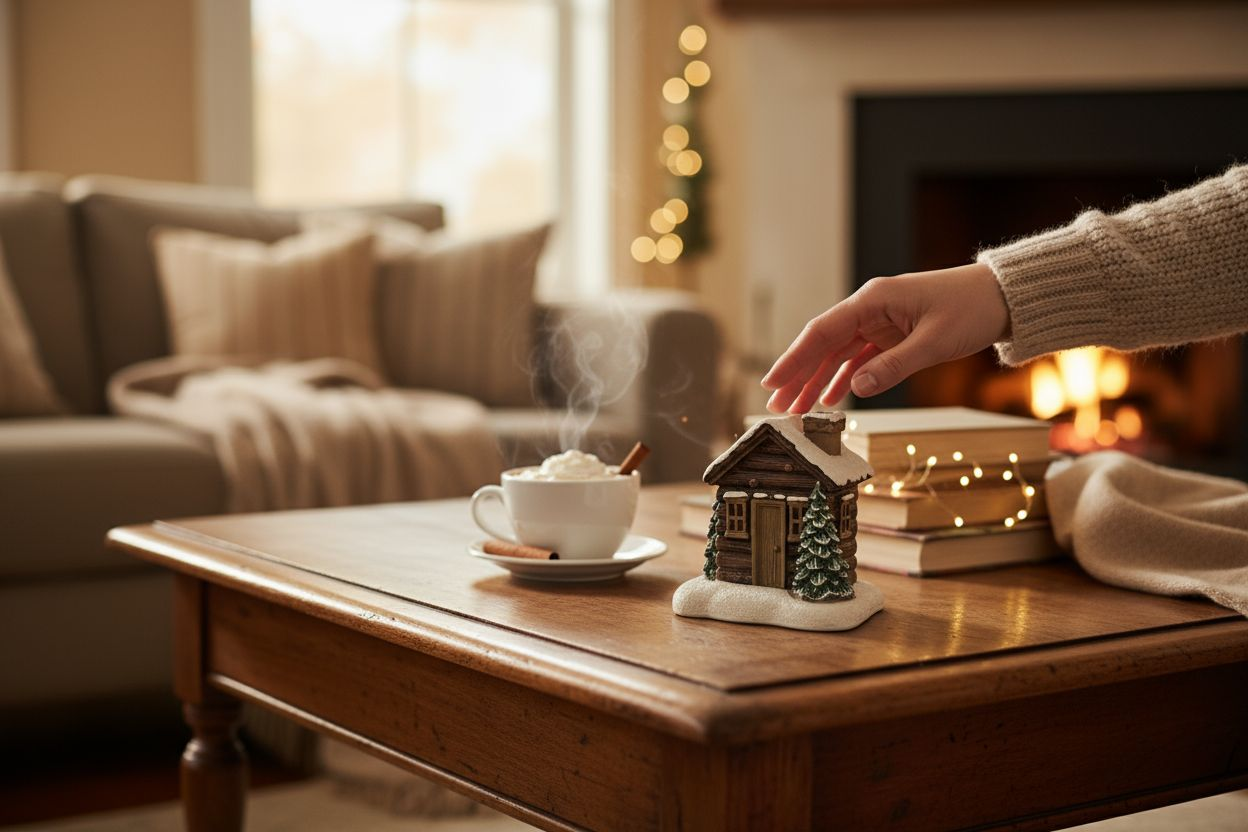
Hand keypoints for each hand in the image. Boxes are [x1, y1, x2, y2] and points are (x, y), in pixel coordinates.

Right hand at [760, 263, 1009, 412]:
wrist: (1003, 296)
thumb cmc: (971, 307)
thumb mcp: (934, 341)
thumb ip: (894, 366)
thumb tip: (857, 388)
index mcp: (873, 300)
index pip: (822, 331)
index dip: (794, 358)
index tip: (772, 381)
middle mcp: (870, 309)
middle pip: (823, 345)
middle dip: (798, 376)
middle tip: (777, 405)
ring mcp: (880, 321)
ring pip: (837, 354)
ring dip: (817, 381)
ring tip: (798, 408)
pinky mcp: (892, 333)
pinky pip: (859, 357)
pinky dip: (844, 378)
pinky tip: (831, 398)